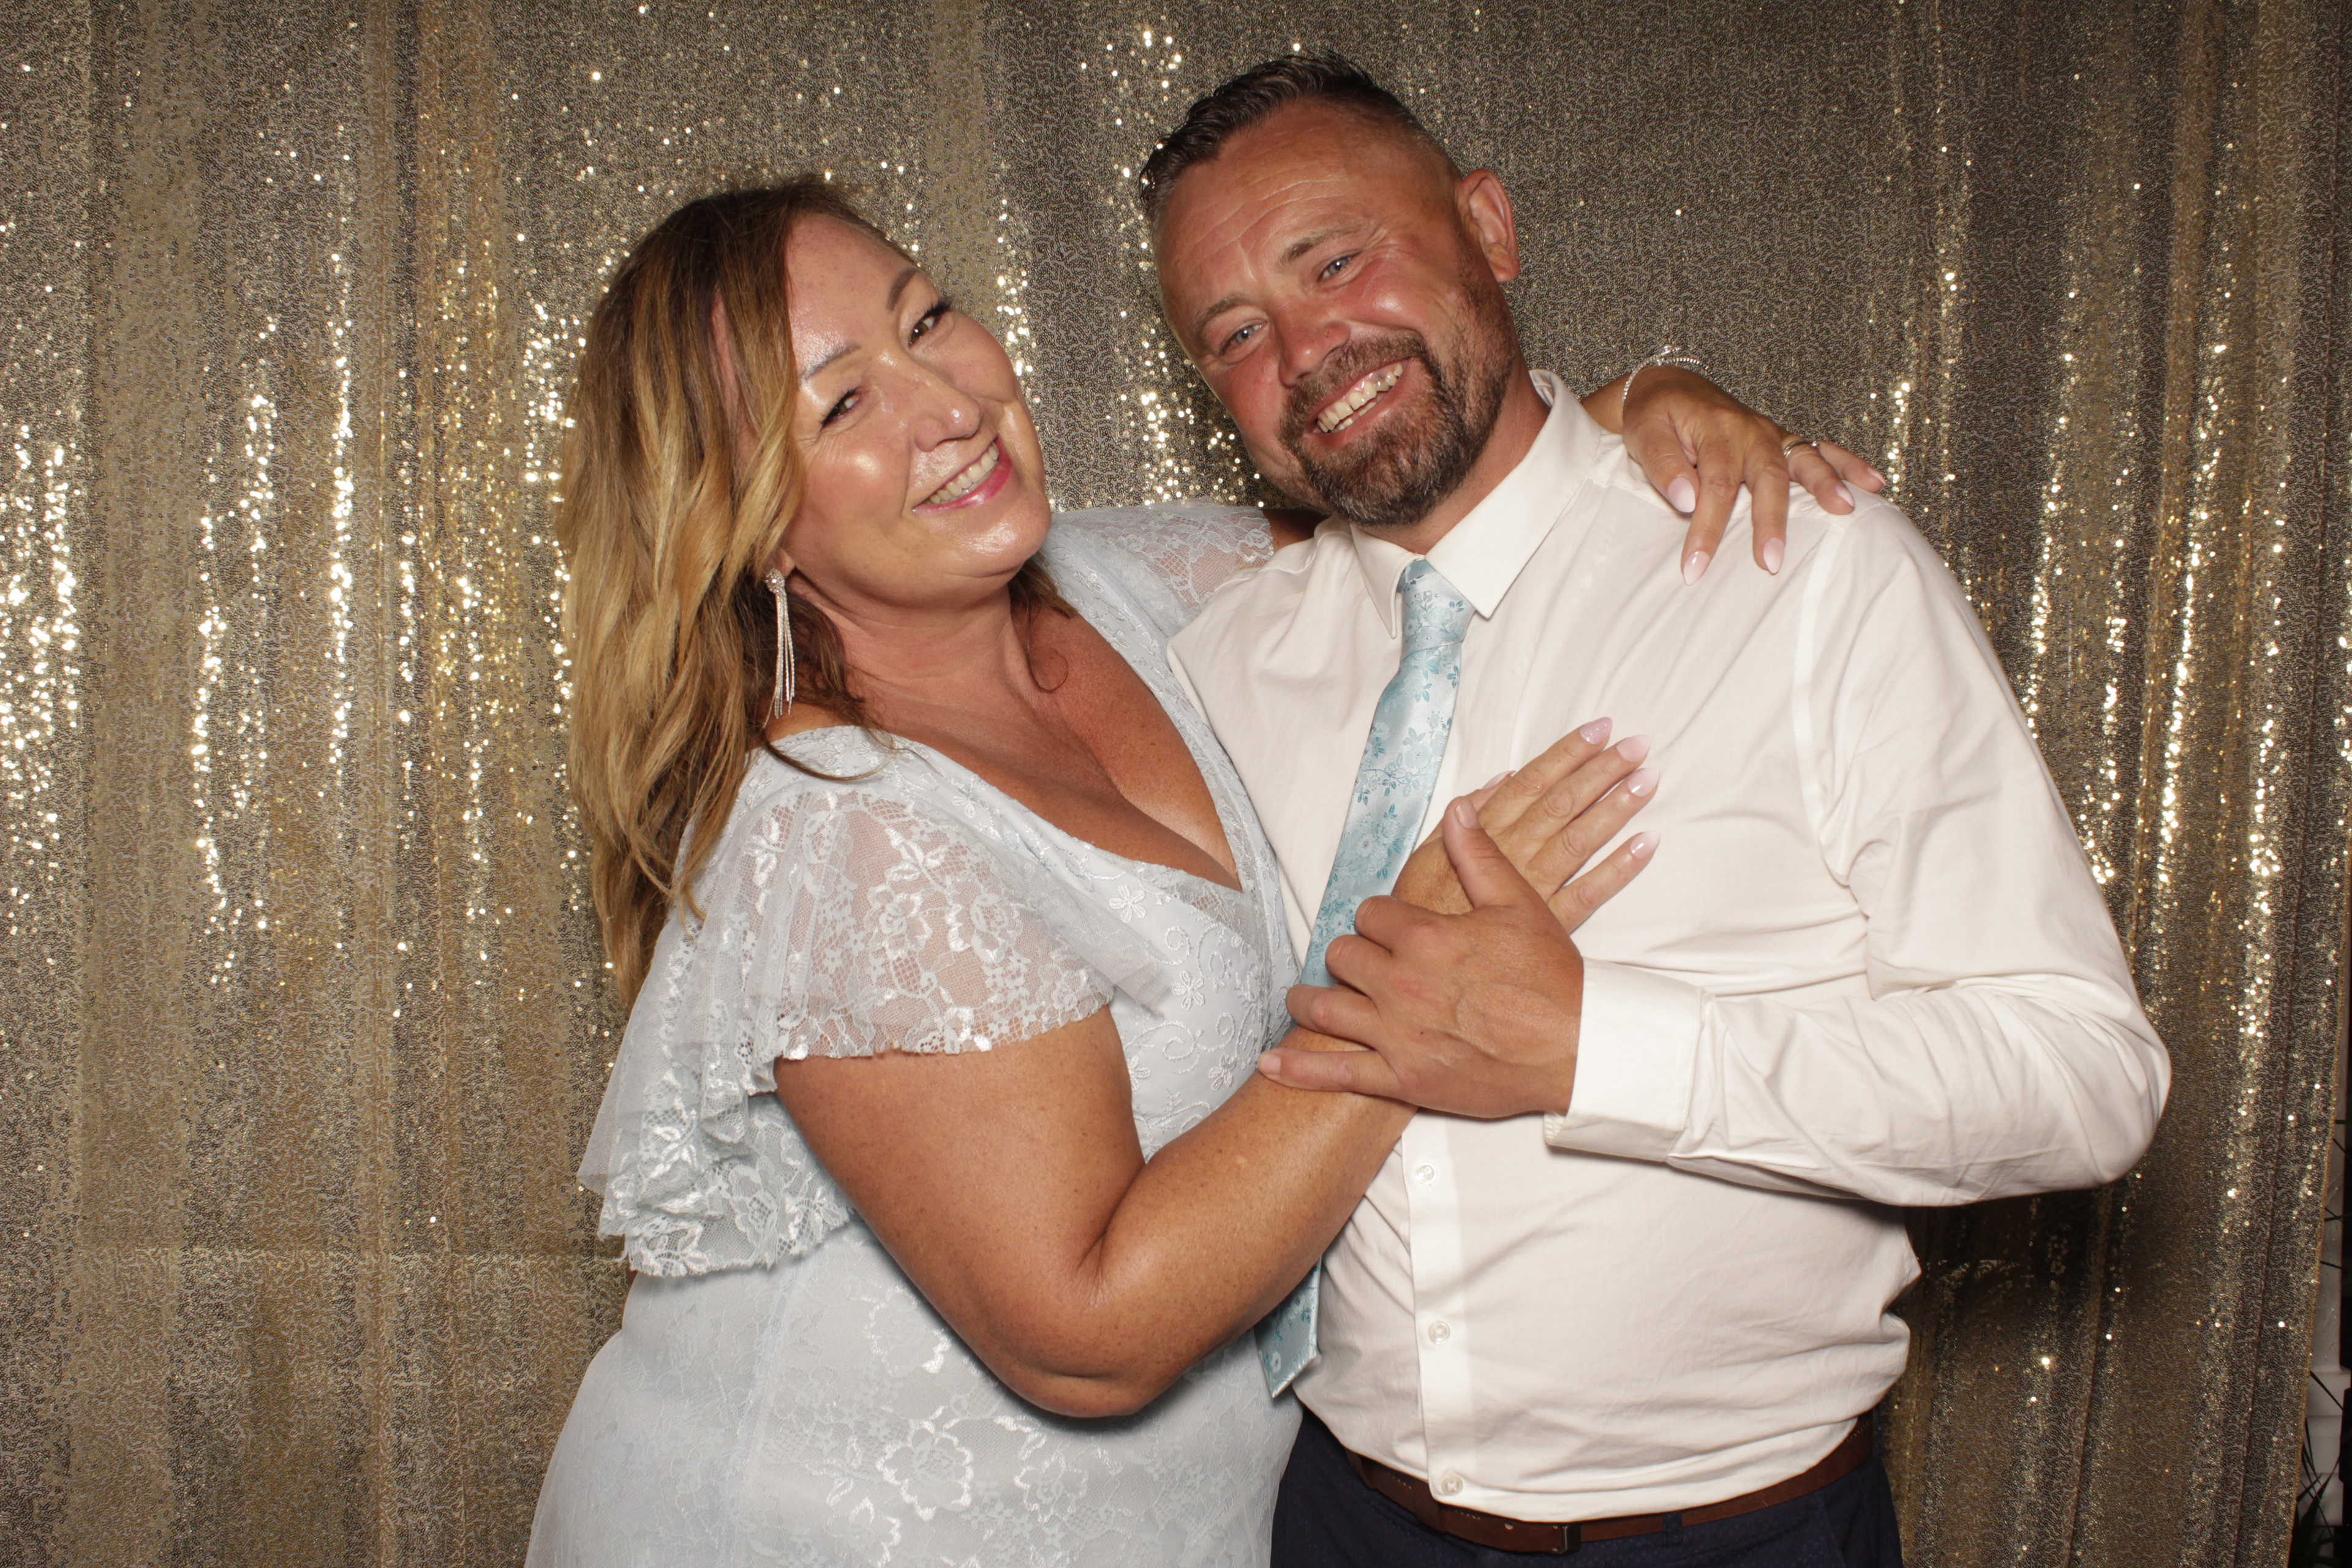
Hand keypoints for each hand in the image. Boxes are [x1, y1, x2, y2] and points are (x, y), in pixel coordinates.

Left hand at [1262, 797, 1599, 1116]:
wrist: (1578, 1048)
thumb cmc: (1553, 979)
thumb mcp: (1520, 905)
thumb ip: (1479, 857)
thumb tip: (1458, 810)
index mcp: (1426, 936)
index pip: (1370, 914)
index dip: (1376, 918)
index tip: (1385, 926)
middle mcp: (1402, 983)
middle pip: (1342, 955)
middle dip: (1347, 954)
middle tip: (1355, 961)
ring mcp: (1397, 1034)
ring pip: (1327, 1008)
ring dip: (1309, 999)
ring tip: (1301, 997)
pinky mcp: (1401, 1079)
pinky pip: (1336, 1074)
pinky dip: (1298, 1069)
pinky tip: (1268, 1063)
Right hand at [1391, 719, 1656, 926]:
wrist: (1424, 971)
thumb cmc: (1423, 911)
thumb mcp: (1426, 856)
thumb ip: (1466, 817)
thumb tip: (1503, 778)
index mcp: (1484, 833)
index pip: (1533, 783)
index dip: (1568, 754)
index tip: (1600, 729)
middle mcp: (1513, 854)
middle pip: (1563, 803)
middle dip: (1601, 770)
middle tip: (1638, 744)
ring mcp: (1534, 889)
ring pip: (1580, 840)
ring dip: (1616, 808)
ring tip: (1647, 780)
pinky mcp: (1549, 923)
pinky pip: (1590, 893)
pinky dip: (1620, 868)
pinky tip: (1646, 844)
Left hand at [1616, 367, 1885, 581]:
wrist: (1669, 390)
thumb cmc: (1654, 417)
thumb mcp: (1645, 435)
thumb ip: (1663, 466)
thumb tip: (1685, 500)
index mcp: (1716, 429)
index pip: (1714, 486)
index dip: (1706, 529)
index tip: (1695, 567)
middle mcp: (1751, 430)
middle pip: (1767, 478)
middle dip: (1771, 521)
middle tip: (1770, 562)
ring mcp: (1772, 435)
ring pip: (1803, 460)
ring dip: (1825, 485)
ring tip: (1845, 511)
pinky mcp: (1783, 442)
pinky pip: (1821, 451)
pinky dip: (1848, 465)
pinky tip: (1874, 483)